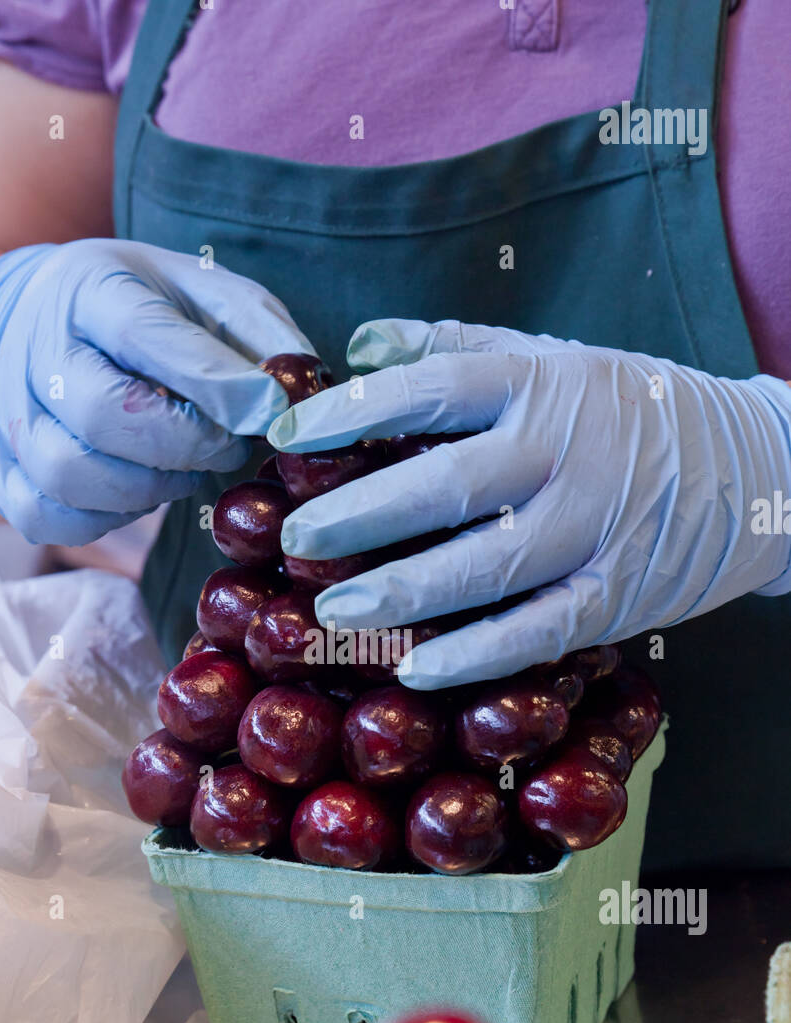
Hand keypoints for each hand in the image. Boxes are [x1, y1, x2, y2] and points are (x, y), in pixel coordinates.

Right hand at [0, 239, 315, 544]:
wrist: (29, 319)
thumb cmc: (138, 307)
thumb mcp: (200, 289)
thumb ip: (256, 330)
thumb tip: (301, 388)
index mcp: (88, 288)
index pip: (145, 337)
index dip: (216, 384)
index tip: (271, 411)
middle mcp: (35, 350)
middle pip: (105, 417)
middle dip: (188, 445)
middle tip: (228, 445)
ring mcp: (9, 416)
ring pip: (72, 476)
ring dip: (150, 487)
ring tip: (184, 466)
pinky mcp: (4, 474)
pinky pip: (51, 518)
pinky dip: (107, 518)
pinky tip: (138, 490)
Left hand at [272, 318, 790, 688]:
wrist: (761, 467)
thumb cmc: (635, 410)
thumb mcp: (557, 358)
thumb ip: (458, 348)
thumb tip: (360, 344)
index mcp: (542, 382)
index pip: (431, 387)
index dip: (352, 411)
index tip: (286, 436)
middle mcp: (565, 451)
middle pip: (448, 483)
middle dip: (361, 515)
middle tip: (295, 540)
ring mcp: (595, 527)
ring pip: (488, 566)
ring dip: (405, 593)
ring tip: (334, 612)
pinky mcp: (618, 595)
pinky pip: (538, 631)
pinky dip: (477, 655)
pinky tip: (416, 670)